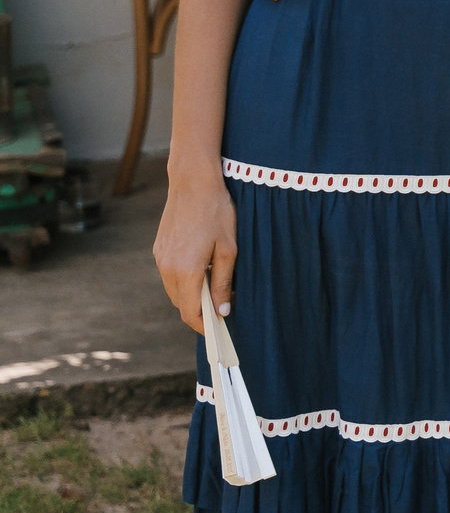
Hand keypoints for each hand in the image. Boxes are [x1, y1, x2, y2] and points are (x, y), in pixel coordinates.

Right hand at [154, 173, 235, 333]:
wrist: (192, 183)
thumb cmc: (216, 212)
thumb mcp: (229, 248)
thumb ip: (223, 282)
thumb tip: (221, 310)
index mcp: (185, 270)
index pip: (189, 312)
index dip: (203, 325)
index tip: (218, 330)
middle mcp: (166, 268)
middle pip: (181, 303)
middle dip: (199, 311)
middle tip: (223, 308)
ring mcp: (160, 258)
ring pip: (174, 290)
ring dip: (192, 295)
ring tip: (217, 289)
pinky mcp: (158, 249)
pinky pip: (170, 274)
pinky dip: (185, 280)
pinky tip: (203, 270)